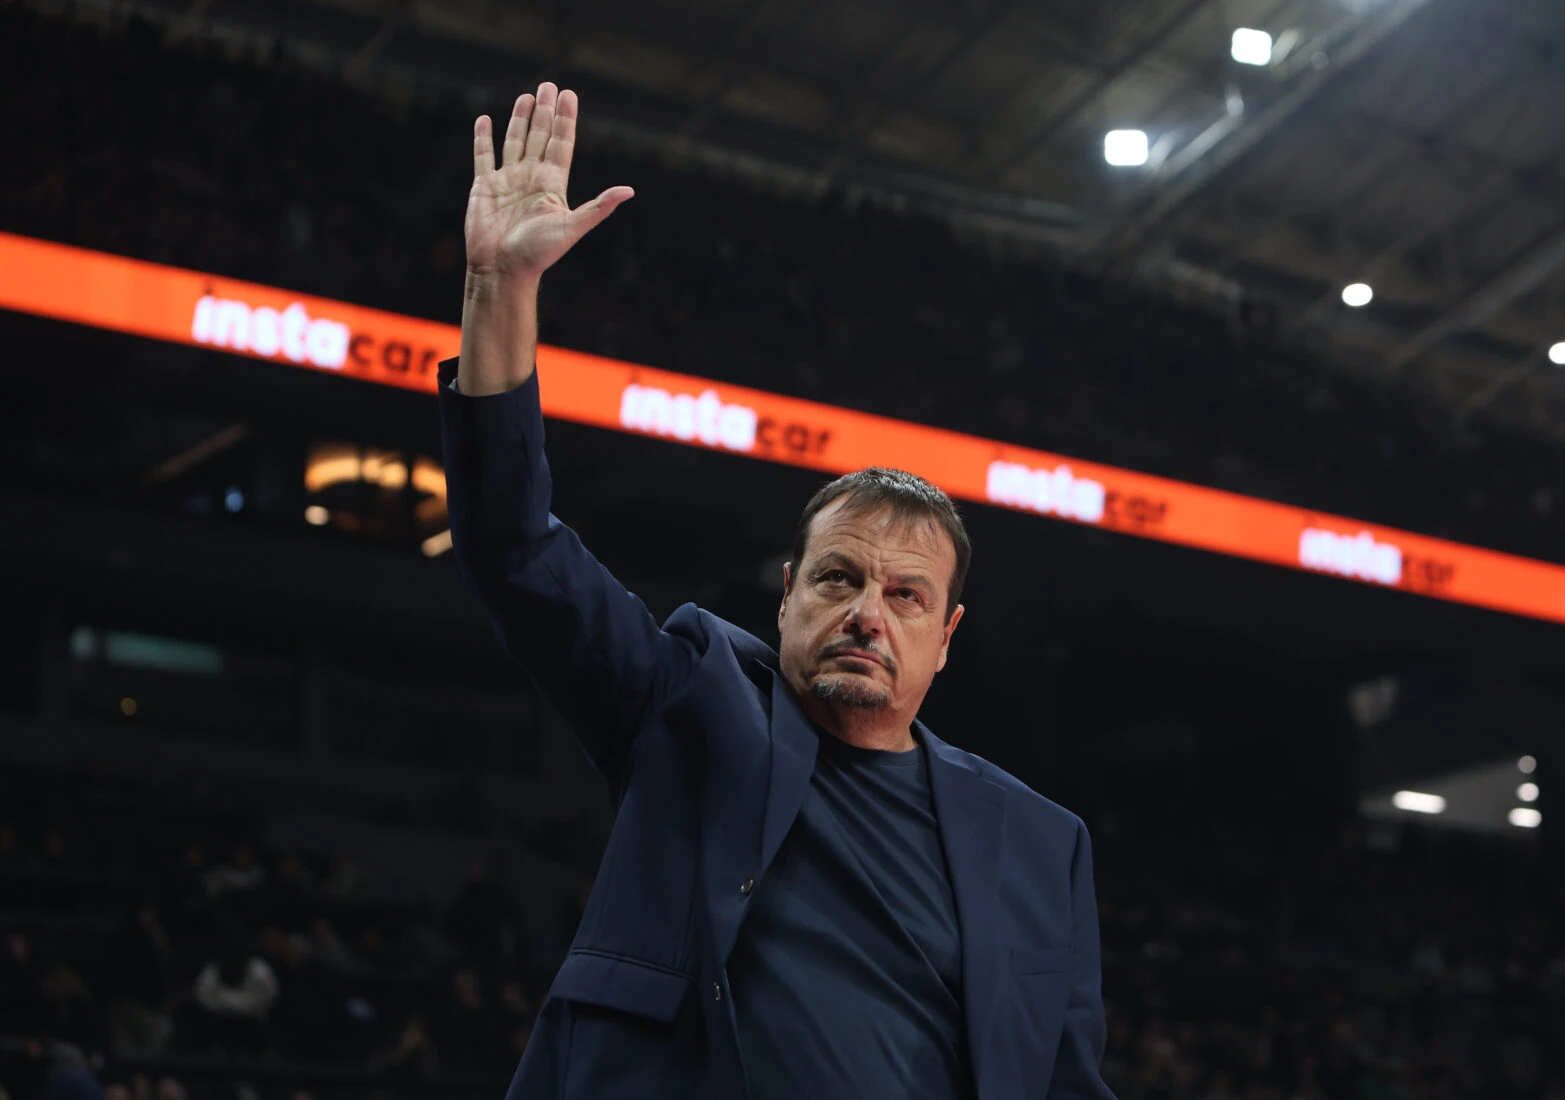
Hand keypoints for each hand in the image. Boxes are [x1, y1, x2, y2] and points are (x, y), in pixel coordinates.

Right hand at [466, 82, 632, 280]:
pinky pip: (483, 156)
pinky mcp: (484, 187)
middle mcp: (531, 178)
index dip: (566, 119)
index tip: (569, 94)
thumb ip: (598, 207)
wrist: (502, 270)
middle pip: (539, 136)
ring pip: (514, 141)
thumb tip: (629, 191)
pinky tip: (486, 120)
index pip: (561, 143)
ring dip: (519, 119)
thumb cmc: (538, 253)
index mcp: (552, 184)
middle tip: (549, 85)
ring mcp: (507, 181)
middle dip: (545, 111)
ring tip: (526, 96)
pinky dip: (483, 138)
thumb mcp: (572, 227)